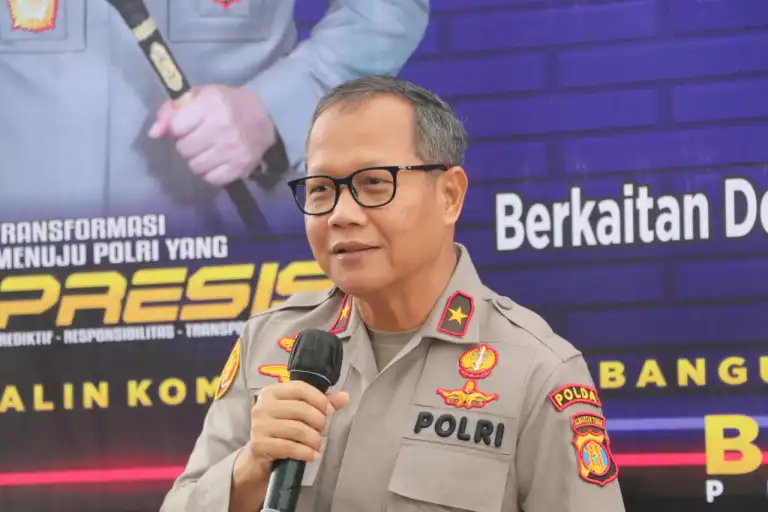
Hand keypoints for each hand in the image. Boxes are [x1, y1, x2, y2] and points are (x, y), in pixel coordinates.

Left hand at [148, 85, 276, 185]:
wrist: (263, 118)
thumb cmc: (225, 104)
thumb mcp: (197, 97)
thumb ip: (170, 111)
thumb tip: (154, 133)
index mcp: (211, 103)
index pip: (176, 128)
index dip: (178, 128)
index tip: (188, 125)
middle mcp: (223, 126)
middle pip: (184, 149)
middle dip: (187, 145)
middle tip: (199, 138)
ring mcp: (233, 149)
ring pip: (195, 166)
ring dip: (197, 160)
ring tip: (207, 150)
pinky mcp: (240, 167)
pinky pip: (211, 179)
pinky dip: (210, 172)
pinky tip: (216, 161)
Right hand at [246, 381, 350, 472]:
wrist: (259, 457)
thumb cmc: (281, 431)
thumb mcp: (299, 414)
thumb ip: (321, 403)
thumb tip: (345, 397)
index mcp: (271, 392)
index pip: (300, 388)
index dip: (319, 399)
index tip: (330, 411)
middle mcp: (262, 406)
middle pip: (301, 409)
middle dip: (319, 422)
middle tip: (323, 431)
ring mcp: (259, 426)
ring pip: (297, 429)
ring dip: (314, 439)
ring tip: (318, 445)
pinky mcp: (259, 445)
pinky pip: (290, 447)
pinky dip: (306, 453)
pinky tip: (312, 455)